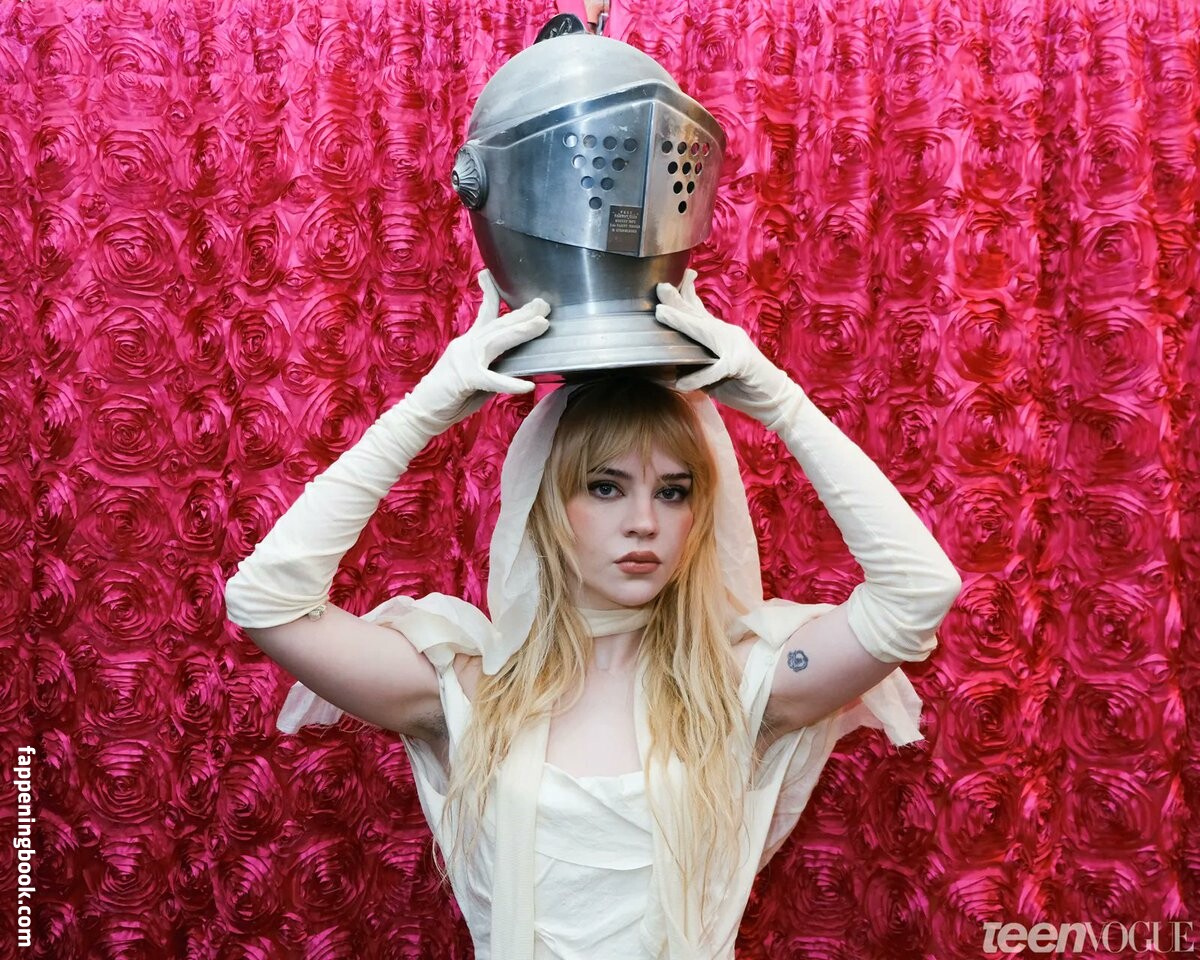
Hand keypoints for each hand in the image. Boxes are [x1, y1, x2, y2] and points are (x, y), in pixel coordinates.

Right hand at [407, 269, 549, 427]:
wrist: (421, 412)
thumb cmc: (449, 397)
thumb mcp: (475, 375)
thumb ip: (494, 365)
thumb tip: (520, 361)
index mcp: (469, 342)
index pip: (484, 313)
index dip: (491, 292)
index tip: (491, 274)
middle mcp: (467, 345)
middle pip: (498, 324)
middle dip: (522, 313)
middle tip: (544, 303)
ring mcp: (464, 360)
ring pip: (496, 341)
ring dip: (520, 332)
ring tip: (542, 324)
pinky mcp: (465, 379)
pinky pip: (491, 379)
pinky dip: (510, 382)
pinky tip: (528, 385)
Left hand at [654, 269, 798, 425]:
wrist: (774, 398)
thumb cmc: (743, 385)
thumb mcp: (715, 371)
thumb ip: (696, 363)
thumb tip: (672, 363)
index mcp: (719, 333)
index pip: (698, 310)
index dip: (684, 293)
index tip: (666, 283)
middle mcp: (727, 334)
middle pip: (698, 315)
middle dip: (677, 301)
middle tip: (660, 287)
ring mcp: (736, 346)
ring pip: (705, 332)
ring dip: (682, 322)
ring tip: (662, 314)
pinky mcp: (742, 363)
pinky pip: (715, 368)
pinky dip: (698, 376)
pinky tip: (681, 383)